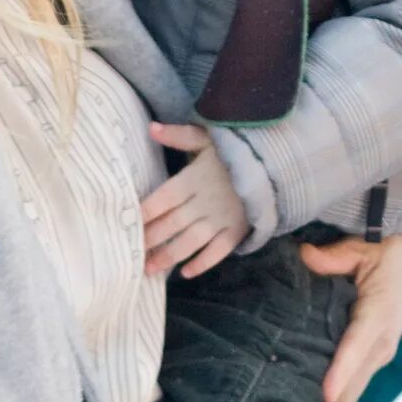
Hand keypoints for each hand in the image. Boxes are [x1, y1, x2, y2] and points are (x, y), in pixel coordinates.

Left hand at [141, 123, 250, 277]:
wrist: (275, 163)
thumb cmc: (235, 150)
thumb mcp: (208, 138)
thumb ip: (179, 135)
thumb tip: (151, 128)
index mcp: (194, 178)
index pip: (163, 198)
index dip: (145, 212)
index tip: (126, 224)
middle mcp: (205, 201)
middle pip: (172, 223)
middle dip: (151, 239)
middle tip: (131, 253)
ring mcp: (222, 218)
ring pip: (190, 241)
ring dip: (169, 256)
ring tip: (149, 269)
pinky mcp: (237, 231)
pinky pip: (218, 252)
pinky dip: (203, 263)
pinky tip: (185, 273)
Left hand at [300, 219, 401, 401]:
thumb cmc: (386, 247)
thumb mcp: (360, 246)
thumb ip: (331, 257)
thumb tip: (303, 256)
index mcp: (378, 314)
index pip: (356, 349)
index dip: (340, 374)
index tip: (324, 397)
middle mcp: (383, 340)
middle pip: (353, 387)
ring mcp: (382, 351)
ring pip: (353, 391)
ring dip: (329, 400)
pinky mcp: (378, 353)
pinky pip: (355, 381)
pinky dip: (337, 389)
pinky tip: (307, 392)